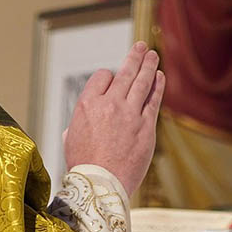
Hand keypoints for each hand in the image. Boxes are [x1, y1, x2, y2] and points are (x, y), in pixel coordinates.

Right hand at [63, 42, 165, 196]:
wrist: (101, 185)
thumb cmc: (84, 166)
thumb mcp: (71, 140)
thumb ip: (78, 124)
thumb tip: (78, 124)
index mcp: (87, 104)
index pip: (102, 77)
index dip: (108, 77)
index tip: (112, 81)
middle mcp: (109, 104)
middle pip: (124, 73)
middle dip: (133, 57)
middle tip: (140, 47)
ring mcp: (129, 114)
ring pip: (141, 82)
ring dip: (148, 65)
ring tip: (152, 55)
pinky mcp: (146, 126)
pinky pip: (153, 101)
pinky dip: (157, 87)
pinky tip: (160, 77)